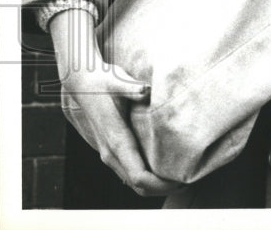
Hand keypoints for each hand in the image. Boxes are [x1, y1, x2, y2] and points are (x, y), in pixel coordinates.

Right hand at [49, 9, 183, 196]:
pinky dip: (146, 178)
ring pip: (132, 181)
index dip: (159, 183)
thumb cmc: (104, 81)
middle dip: (162, 188)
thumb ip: (132, 88)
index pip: (138, 175)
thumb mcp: (118, 81)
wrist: (82, 82)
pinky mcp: (111, 150)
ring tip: (180, 177)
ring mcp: (109, 153)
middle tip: (188, 182)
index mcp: (116, 140)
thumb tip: (145, 90)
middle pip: (137, 184)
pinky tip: (163, 169)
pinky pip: (128, 173)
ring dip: (154, 185)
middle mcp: (110, 152)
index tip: (180, 180)